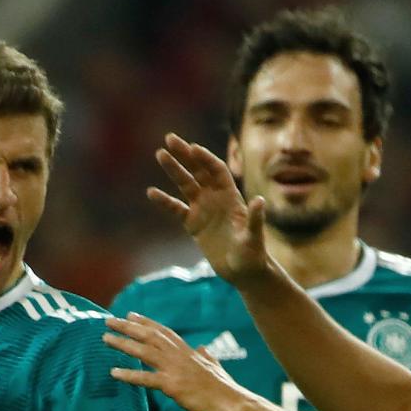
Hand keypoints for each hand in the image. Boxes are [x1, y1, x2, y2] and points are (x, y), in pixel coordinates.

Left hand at [104, 313, 256, 410]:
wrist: (236, 406)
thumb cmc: (228, 392)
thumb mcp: (217, 369)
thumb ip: (208, 358)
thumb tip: (204, 349)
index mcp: (191, 353)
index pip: (164, 332)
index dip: (146, 323)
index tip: (131, 315)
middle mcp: (181, 357)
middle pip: (150, 336)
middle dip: (128, 327)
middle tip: (109, 320)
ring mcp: (177, 370)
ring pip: (145, 352)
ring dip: (123, 344)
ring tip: (105, 338)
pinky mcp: (174, 387)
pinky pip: (146, 379)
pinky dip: (129, 375)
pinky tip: (114, 373)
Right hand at [148, 132, 270, 286]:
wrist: (243, 272)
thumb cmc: (253, 255)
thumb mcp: (254, 238)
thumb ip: (255, 219)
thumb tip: (259, 201)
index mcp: (231, 197)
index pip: (217, 171)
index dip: (206, 159)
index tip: (193, 148)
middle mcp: (216, 198)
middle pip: (199, 170)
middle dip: (185, 154)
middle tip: (170, 138)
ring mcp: (203, 210)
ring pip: (186, 184)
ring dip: (174, 169)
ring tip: (160, 154)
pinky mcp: (193, 224)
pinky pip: (176, 209)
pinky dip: (165, 201)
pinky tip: (151, 192)